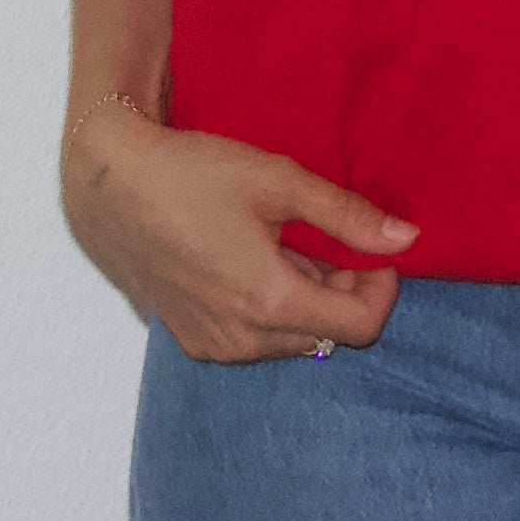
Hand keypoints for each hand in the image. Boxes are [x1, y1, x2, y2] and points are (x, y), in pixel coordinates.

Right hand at [62, 106, 417, 362]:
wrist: (112, 185)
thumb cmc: (195, 175)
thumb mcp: (280, 182)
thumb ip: (348, 215)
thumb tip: (408, 238)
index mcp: (270, 301)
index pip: (361, 326)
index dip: (381, 287)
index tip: (372, 249)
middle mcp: (243, 338)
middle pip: (329, 335)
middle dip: (345, 291)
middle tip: (330, 238)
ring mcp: (214, 345)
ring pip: (292, 339)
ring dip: (307, 298)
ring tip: (286, 243)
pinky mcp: (193, 341)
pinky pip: (255, 339)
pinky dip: (272, 308)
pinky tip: (254, 260)